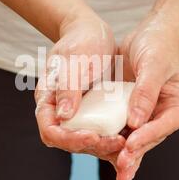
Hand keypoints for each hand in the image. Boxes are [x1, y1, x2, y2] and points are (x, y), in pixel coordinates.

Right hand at [35, 11, 124, 163]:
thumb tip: (63, 115)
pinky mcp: (93, 113)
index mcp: (48, 100)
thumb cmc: (81, 40)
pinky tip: (130, 140)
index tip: (93, 136)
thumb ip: (67, 87)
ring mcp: (77, 113)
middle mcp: (60, 111)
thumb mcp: (75, 60)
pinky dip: (112, 140)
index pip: (51, 131)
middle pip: (70, 141)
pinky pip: (100, 132)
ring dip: (105, 147)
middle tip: (118, 142)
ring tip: (127, 145)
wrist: (93, 32)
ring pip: (87, 141)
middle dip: (93, 146)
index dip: (69, 139)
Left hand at [115, 14, 178, 179]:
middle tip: (123, 168)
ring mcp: (147, 116)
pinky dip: (112, 140)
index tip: (131, 146)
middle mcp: (164, 115)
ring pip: (135, 139)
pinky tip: (101, 151)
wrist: (151, 35)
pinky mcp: (130, 113)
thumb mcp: (153, 64)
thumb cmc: (158, 46)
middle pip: (149, 139)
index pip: (163, 126)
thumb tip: (136, 121)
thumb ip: (145, 92)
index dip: (147, 137)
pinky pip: (121, 129)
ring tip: (118, 172)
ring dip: (124, 155)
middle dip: (135, 154)